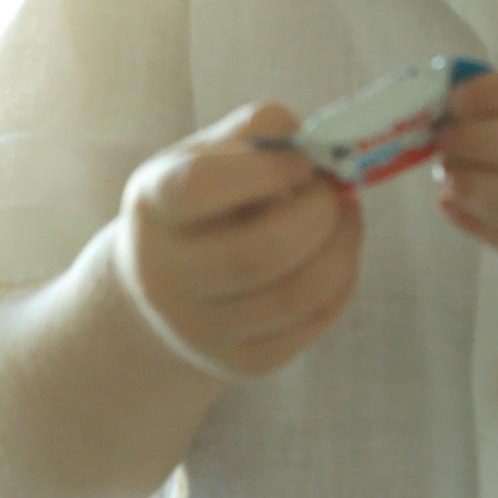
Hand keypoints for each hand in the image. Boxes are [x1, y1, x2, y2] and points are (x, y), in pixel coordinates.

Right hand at [111, 100, 361, 379]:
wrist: (165, 286)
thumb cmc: (201, 205)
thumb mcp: (210, 155)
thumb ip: (258, 134)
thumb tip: (317, 144)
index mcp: (151, 205)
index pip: (200, 187)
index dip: (266, 170)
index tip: (302, 161)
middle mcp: (163, 274)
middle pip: (257, 254)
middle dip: (318, 215)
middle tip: (335, 191)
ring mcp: (199, 328)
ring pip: (294, 296)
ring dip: (341, 249)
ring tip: (346, 216)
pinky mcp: (239, 363)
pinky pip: (309, 324)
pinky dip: (340, 284)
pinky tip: (337, 256)